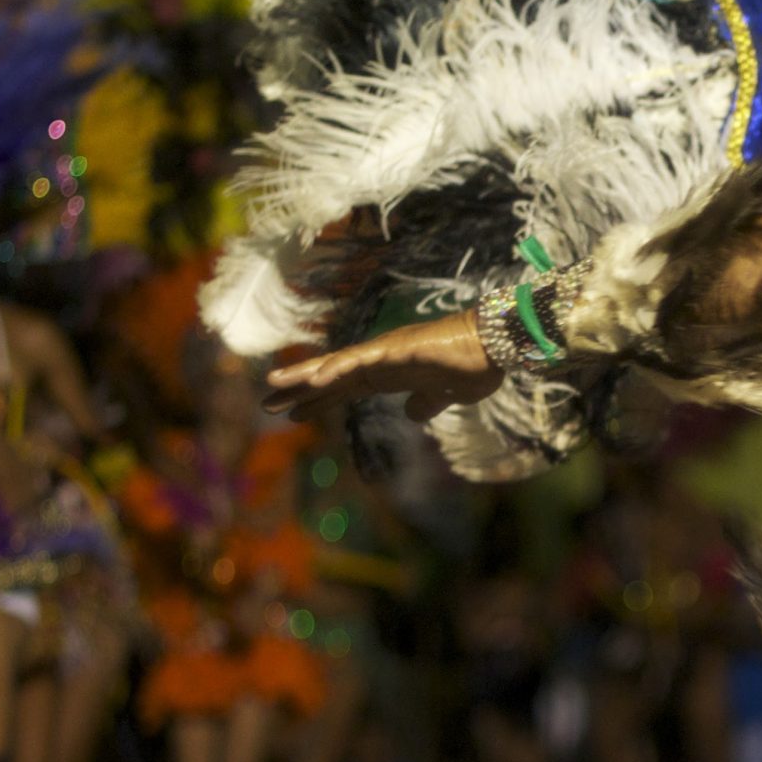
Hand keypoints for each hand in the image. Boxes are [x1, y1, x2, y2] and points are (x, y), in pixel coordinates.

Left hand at [264, 314, 498, 422]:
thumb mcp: (448, 394)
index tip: (292, 412)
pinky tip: (317, 379)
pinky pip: (362, 360)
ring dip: (305, 374)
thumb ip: (428, 401)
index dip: (319, 401)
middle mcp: (382, 360)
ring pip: (338, 365)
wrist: (496, 347)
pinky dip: (338, 368)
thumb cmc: (477, 366)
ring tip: (275, 385)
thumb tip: (412, 414)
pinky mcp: (398, 350)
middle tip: (266, 402)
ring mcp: (387, 352)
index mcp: (391, 373)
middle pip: (332, 376)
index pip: (346, 388)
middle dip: (299, 389)